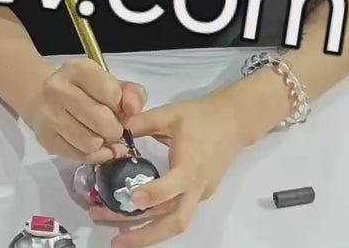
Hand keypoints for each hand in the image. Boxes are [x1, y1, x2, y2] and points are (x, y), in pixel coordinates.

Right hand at [26, 58, 146, 162]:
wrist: (44, 97)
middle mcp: (58, 89)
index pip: (112, 94)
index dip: (121, 106)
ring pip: (91, 143)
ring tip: (102, 135)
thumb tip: (133, 111)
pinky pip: (80, 157)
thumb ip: (132, 93)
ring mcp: (48, 114)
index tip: (117, 107)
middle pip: (102, 122)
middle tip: (113, 126)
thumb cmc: (86, 89)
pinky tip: (96, 147)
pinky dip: (95, 156)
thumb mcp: (112, 83)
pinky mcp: (45, 138)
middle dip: (115, 129)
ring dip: (103, 143)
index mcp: (77, 69)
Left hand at [89, 92, 248, 246]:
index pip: (172, 187)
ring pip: (175, 223)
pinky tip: (136, 218)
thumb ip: (145, 121)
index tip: (130, 198)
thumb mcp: (171, 113)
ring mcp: (200, 194)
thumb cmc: (201, 116)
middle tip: (114, 241)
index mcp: (190, 166)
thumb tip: (118, 127)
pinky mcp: (200, 194)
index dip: (152, 194)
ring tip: (117, 237)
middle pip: (174, 222)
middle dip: (143, 235)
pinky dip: (157, 222)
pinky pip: (178, 214)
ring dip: (147, 233)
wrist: (234, 121)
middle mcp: (196, 187)